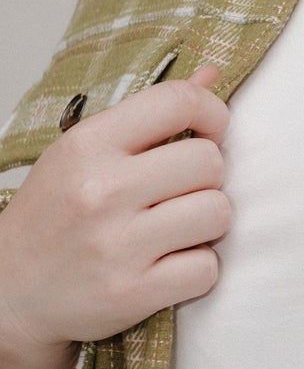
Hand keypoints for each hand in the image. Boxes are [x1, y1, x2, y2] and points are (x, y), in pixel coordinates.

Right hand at [0, 64, 229, 368]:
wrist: (9, 291)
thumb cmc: (54, 216)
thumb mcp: (85, 153)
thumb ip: (150, 115)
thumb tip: (212, 75)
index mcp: (88, 145)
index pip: (178, 102)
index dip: (213, 115)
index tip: (209, 133)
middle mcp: (101, 190)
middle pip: (210, 161)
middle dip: (207, 179)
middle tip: (179, 194)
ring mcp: (117, 244)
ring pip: (218, 213)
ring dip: (207, 225)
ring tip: (175, 230)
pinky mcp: (132, 293)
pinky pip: (208, 269)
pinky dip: (197, 270)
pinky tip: (168, 265)